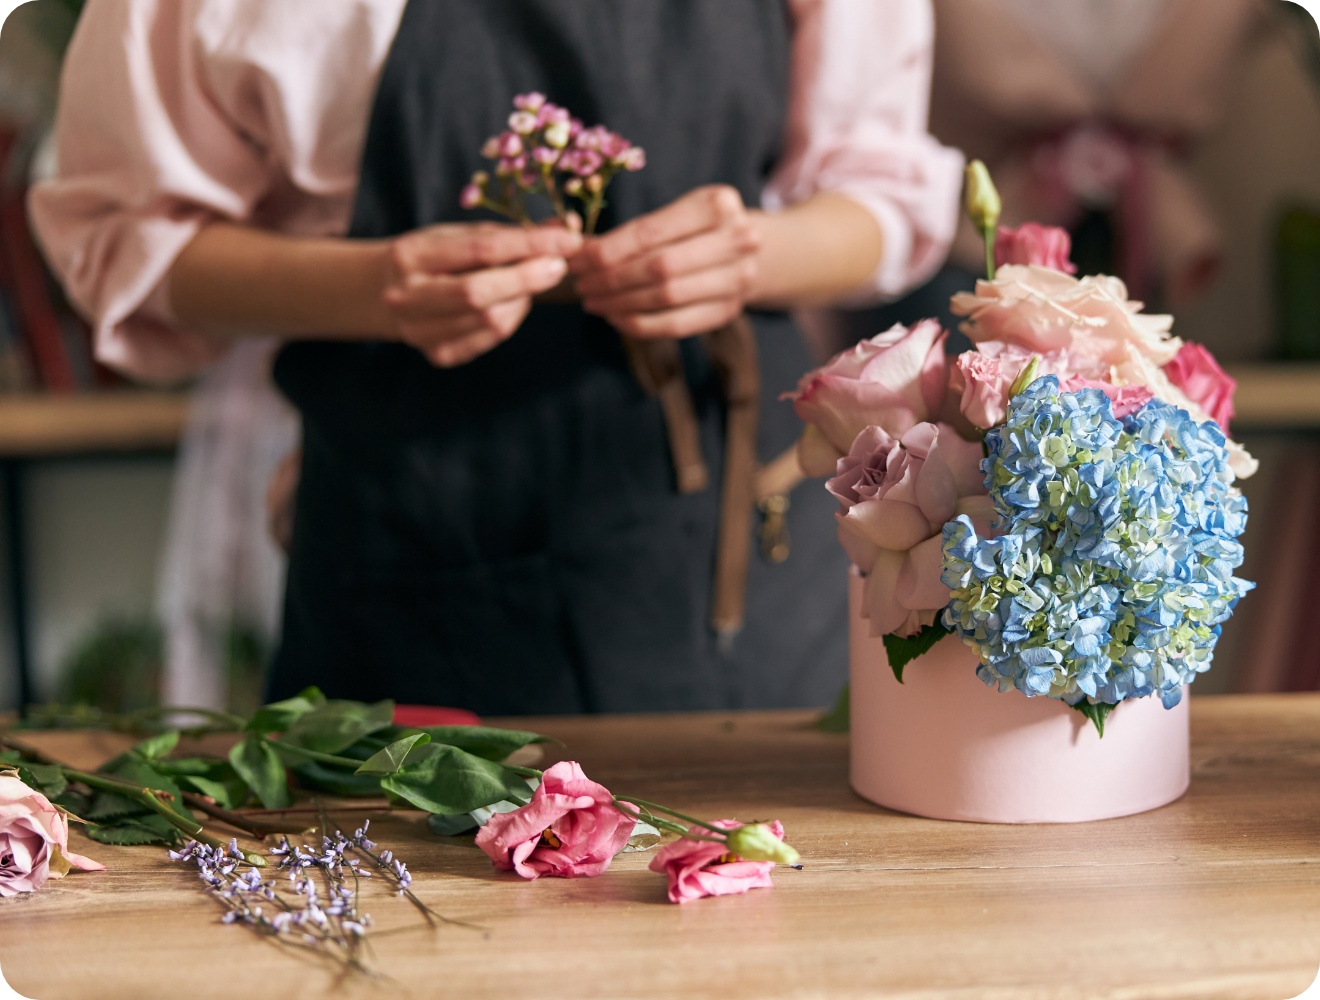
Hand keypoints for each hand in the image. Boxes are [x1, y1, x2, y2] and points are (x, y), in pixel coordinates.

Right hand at [383, 222, 582, 366]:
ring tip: (529, 282)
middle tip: (560, 265)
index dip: (529, 245)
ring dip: (522, 300)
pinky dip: (511, 318)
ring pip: (491, 321)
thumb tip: (566, 226)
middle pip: (480, 293)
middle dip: (528, 278)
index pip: (480, 250)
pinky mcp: (438, 355)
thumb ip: (510, 233)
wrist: (385, 293)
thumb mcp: (461, 234)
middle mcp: (407, 297)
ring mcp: (419, 332)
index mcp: (410, 255)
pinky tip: (511, 303)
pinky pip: (490, 339)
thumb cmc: (433, 257)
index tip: (568, 239)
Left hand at [570, 185, 760, 337]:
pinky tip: (616, 318)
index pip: (650, 232)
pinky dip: (640, 324)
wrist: (743, 250)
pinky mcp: (730, 310)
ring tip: (594, 302)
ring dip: (621, 303)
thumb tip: (572, 247)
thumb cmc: (694, 228)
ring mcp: (739, 278)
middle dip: (611, 279)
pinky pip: (676, 324)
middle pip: (659, 266)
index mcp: (718, 203)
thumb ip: (632, 232)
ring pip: (666, 297)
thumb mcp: (673, 213)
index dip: (608, 251)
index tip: (576, 261)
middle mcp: (738, 239)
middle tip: (581, 286)